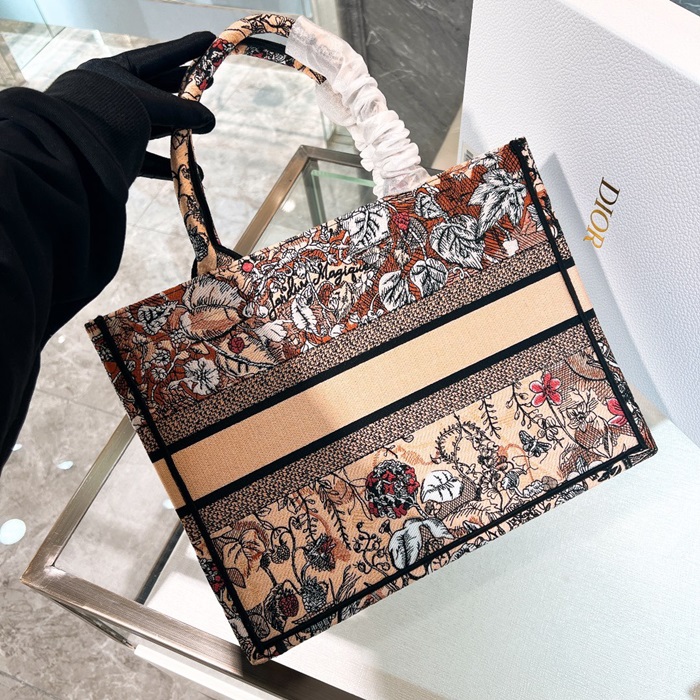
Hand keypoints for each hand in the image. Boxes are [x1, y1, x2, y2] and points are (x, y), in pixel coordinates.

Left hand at [78, 32, 215, 179]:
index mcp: (115, 72)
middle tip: (209, 83)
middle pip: (158, 90)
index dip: (185, 48)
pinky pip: (148, 158)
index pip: (158, 57)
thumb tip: (209, 119)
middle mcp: (115, 96)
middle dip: (185, 89)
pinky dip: (170, 164)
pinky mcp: (117, 153)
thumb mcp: (149, 105)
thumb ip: (181, 110)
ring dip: (181, 129)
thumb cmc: (106, 114)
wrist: (72, 150)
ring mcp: (116, 125)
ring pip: (155, 125)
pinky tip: (193, 170)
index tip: (209, 41)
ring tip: (205, 126)